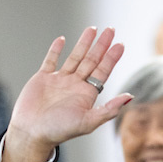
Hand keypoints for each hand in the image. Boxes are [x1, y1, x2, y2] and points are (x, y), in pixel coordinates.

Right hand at [2, 26, 131, 161]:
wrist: (32, 132)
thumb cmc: (60, 131)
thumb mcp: (88, 121)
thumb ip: (109, 110)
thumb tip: (130, 97)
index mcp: (87, 94)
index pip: (103, 72)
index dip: (112, 58)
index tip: (121, 44)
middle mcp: (75, 85)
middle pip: (92, 61)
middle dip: (101, 45)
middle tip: (111, 29)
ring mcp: (59, 81)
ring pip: (74, 57)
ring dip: (84, 43)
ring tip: (92, 29)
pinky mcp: (43, 78)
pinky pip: (51, 61)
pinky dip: (56, 50)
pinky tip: (62, 39)